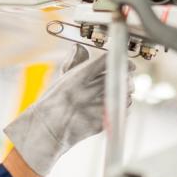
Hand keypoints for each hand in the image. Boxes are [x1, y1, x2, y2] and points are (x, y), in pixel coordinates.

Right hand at [4, 44, 133, 175]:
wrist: (48, 129)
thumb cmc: (53, 103)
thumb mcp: (63, 78)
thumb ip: (75, 62)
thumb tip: (79, 48)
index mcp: (79, 77)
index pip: (107, 61)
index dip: (121, 61)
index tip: (128, 64)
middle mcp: (89, 91)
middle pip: (121, 78)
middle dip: (127, 77)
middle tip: (126, 78)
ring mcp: (96, 108)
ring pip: (125, 95)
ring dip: (125, 92)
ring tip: (117, 93)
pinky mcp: (102, 122)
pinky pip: (121, 111)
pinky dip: (121, 107)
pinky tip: (113, 105)